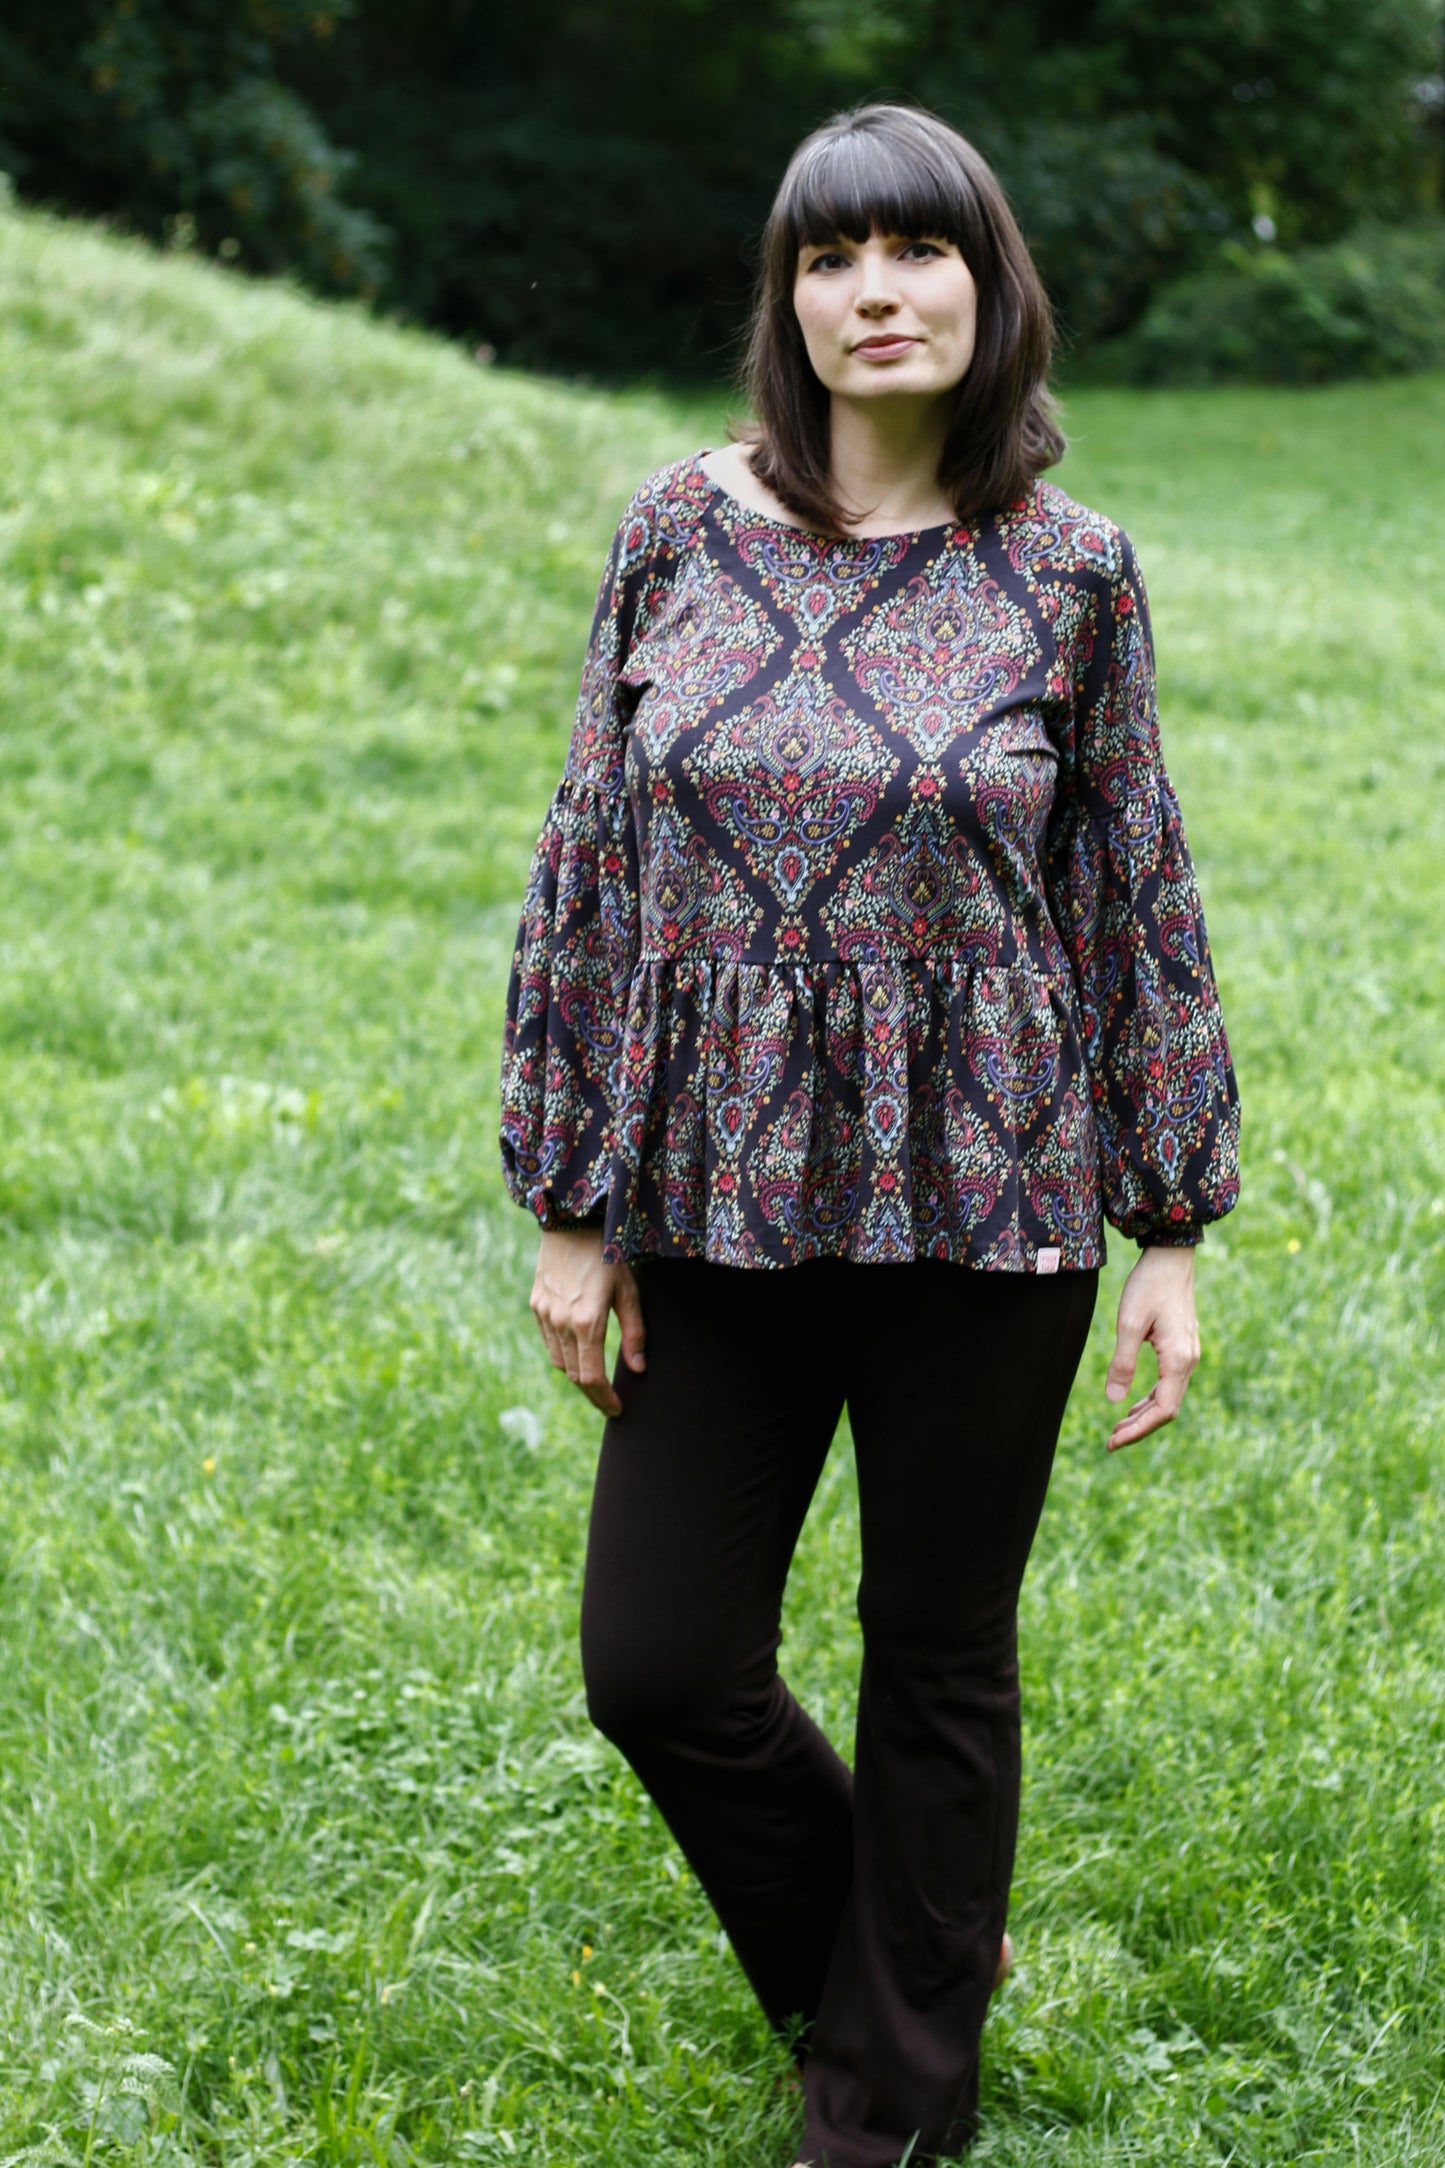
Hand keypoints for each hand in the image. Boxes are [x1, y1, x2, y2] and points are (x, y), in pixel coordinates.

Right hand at [529, 1226, 645, 1417]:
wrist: (571, 1221)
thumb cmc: (607, 1255)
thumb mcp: (629, 1291)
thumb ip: (634, 1333)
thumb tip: (637, 1369)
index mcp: (587, 1322)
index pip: (592, 1377)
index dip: (604, 1399)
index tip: (617, 1410)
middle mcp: (561, 1323)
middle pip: (574, 1376)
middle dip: (593, 1394)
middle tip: (609, 1403)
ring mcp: (545, 1314)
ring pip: (559, 1362)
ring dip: (577, 1376)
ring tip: (596, 1380)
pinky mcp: (536, 1305)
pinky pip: (549, 1343)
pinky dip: (563, 1355)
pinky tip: (578, 1353)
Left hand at [1104, 1244, 1200, 1449]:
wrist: (1171, 1257)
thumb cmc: (1149, 1285)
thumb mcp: (1129, 1323)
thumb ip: (1122, 1363)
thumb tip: (1114, 1401)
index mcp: (1178, 1360)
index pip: (1162, 1410)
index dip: (1138, 1430)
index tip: (1113, 1441)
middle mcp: (1188, 1361)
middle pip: (1167, 1410)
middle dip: (1140, 1428)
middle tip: (1110, 1440)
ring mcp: (1188, 1355)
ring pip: (1169, 1398)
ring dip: (1144, 1415)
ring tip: (1117, 1427)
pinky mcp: (1182, 1349)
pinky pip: (1169, 1384)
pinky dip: (1150, 1399)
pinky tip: (1132, 1404)